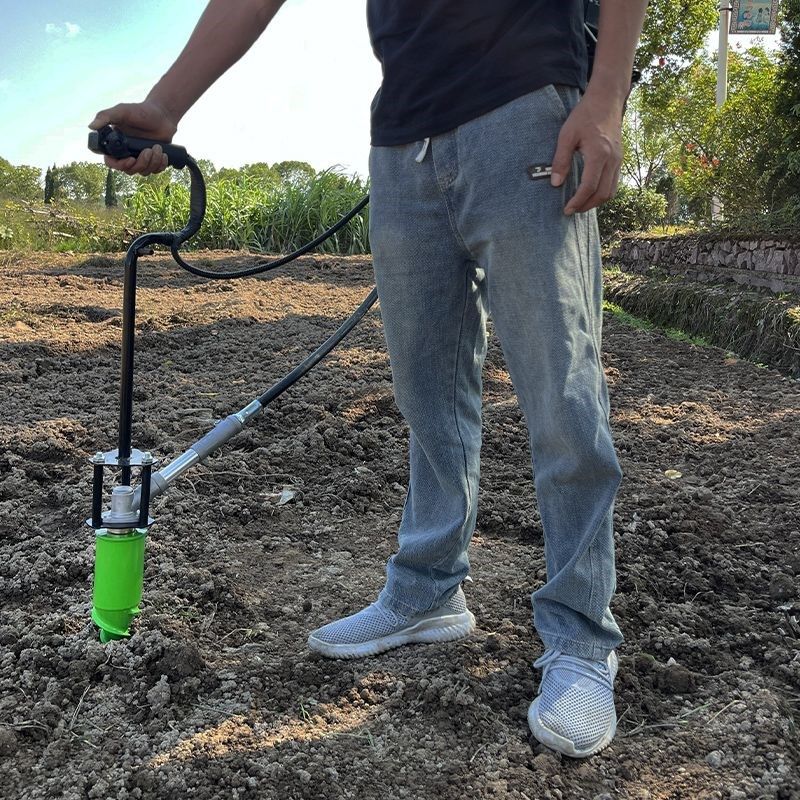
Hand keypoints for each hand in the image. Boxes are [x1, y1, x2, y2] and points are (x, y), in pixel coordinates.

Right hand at [88, 100, 178, 175]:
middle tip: (148, 151)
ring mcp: (140, 158)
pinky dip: (160, 165)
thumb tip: (91, 126)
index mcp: (115, 144)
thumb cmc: (141, 111)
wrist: (162, 115)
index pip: (110, 162)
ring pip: (142, 172)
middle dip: (139, 164)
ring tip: (157, 148)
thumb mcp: (122, 111)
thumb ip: (105, 116)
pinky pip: (155, 171)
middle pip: (128, 170)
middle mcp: (126, 153)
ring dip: (152, 162)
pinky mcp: (153, 160)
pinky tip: (163, 154)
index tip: (129, 159)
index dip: (118, 165)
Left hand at [550, 90, 623, 215]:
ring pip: (611, 191)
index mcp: (599, 154)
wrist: (606, 100)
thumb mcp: (567, 135)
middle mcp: (612, 160)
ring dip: (596, 202)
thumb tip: (556, 183)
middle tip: (571, 210)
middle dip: (586, 206)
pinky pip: (614, 183)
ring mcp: (618, 160)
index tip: (566, 209)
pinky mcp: (619, 159)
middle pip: (603, 194)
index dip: (578, 201)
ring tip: (580, 204)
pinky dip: (603, 193)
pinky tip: (590, 193)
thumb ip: (561, 160)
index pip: (589, 186)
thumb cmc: (585, 115)